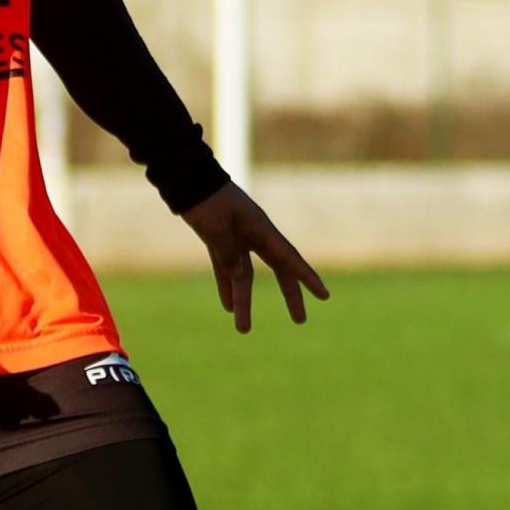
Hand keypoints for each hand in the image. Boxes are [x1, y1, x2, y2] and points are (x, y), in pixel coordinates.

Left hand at [182, 181, 329, 333]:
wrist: (185, 179)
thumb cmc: (205, 200)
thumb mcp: (217, 229)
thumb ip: (230, 254)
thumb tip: (241, 278)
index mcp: (260, 229)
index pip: (289, 258)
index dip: (307, 278)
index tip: (324, 295)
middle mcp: (253, 235)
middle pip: (277, 270)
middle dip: (289, 295)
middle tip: (300, 320)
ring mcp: (236, 238)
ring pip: (245, 276)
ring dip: (244, 301)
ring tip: (243, 329)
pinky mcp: (218, 240)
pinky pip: (226, 269)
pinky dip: (226, 287)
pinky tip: (227, 307)